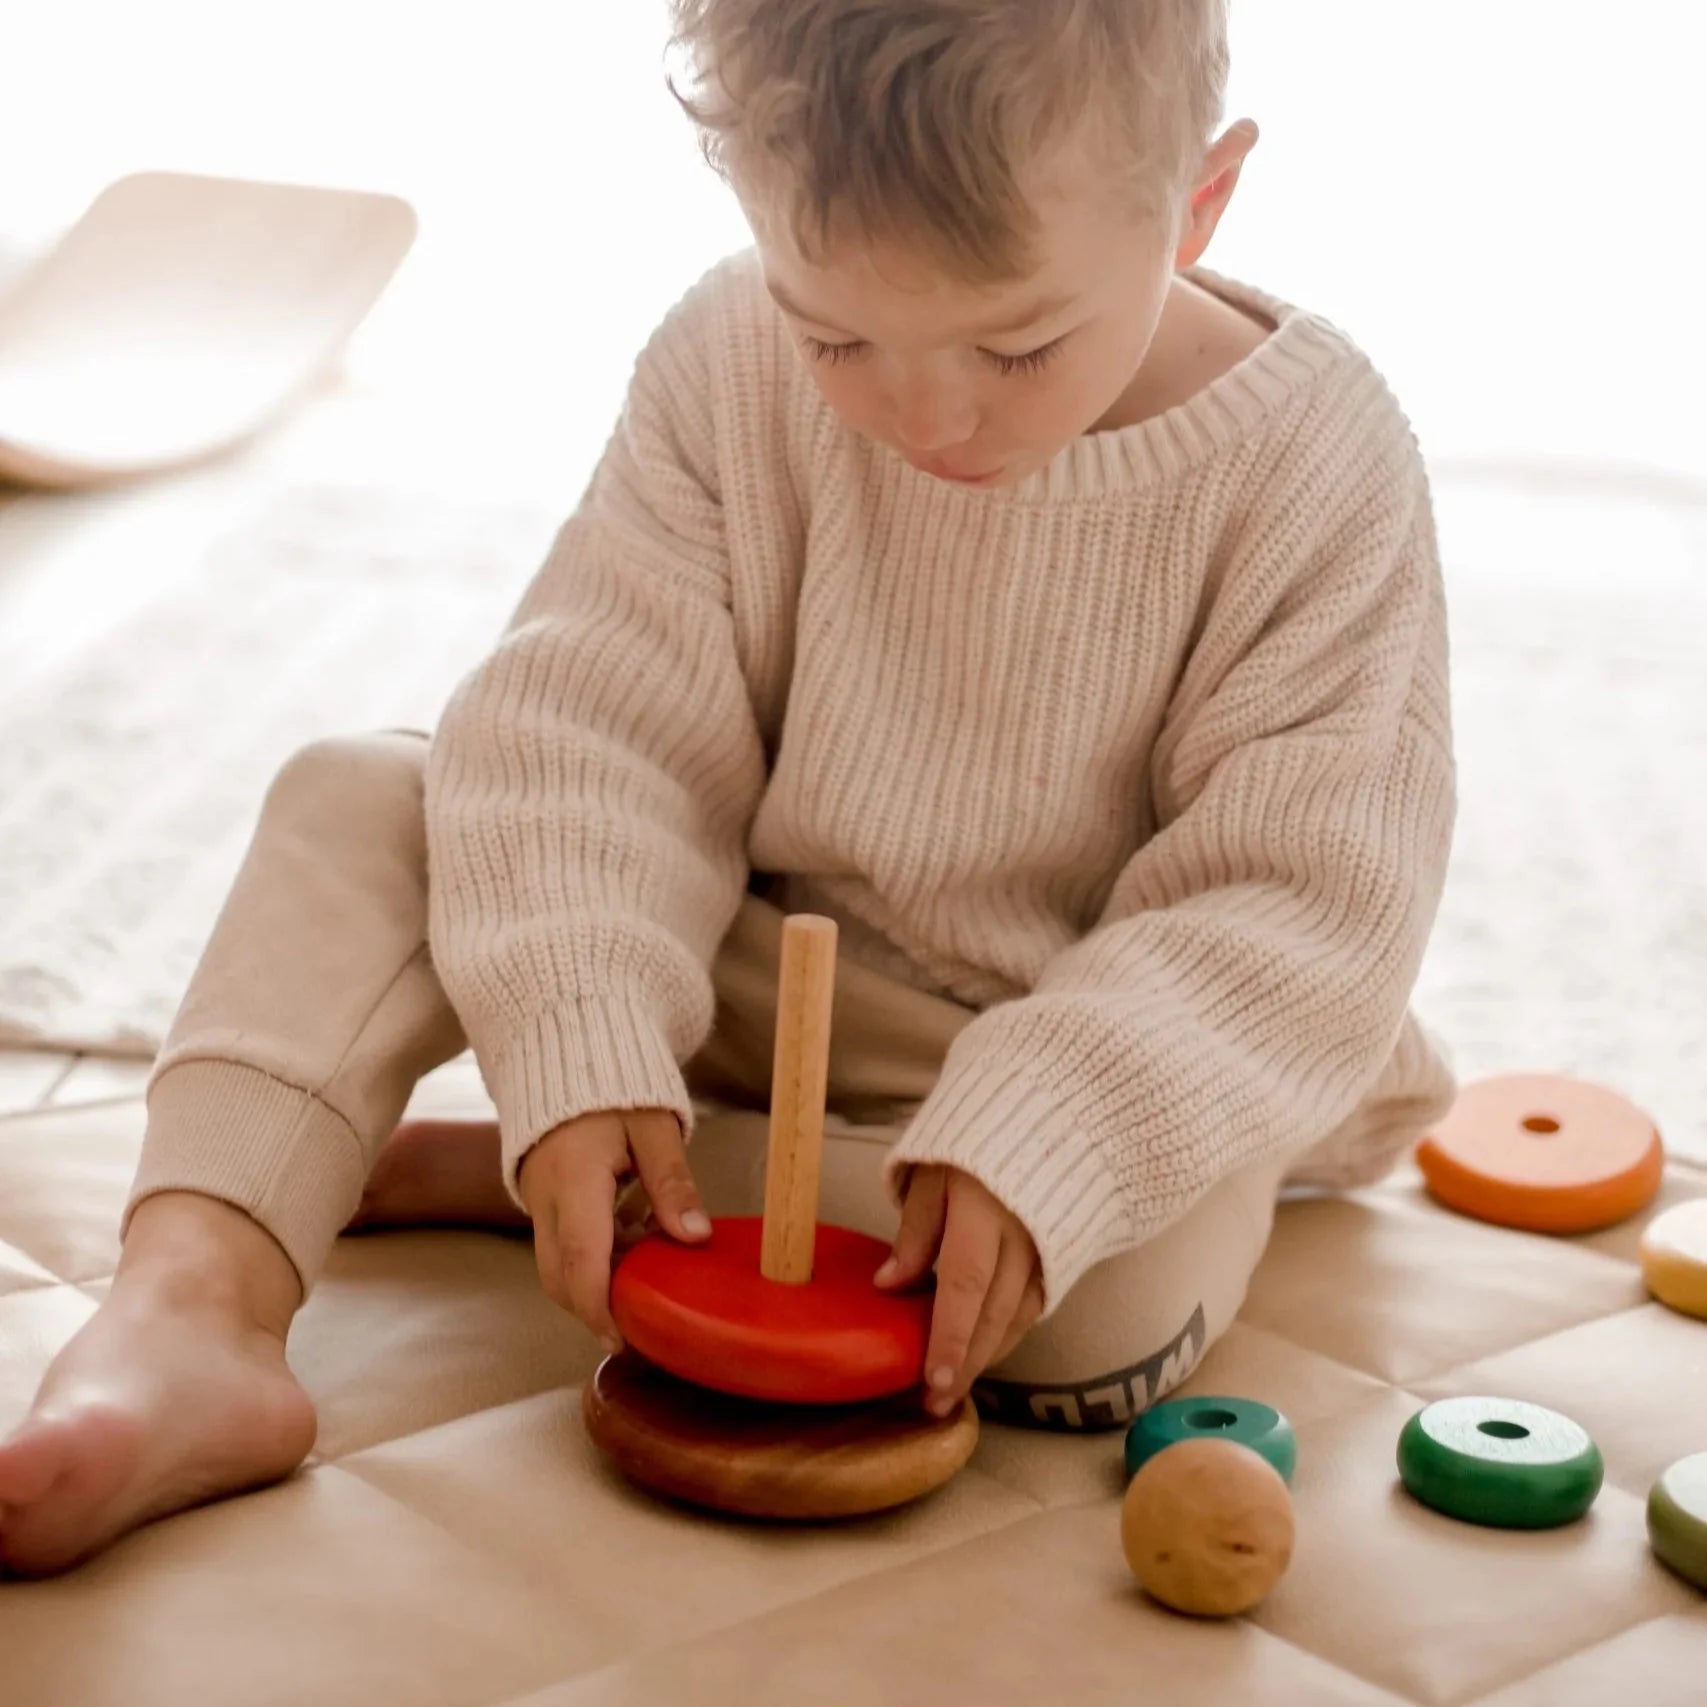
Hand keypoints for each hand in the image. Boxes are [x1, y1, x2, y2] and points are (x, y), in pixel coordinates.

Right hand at [517, 1108, 708, 1349]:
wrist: (566, 1057)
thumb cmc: (615, 1089)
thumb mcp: (654, 1127)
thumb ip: (672, 1182)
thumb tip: (695, 1236)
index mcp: (574, 1179)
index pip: (581, 1259)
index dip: (600, 1307)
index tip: (625, 1337)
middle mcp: (546, 1198)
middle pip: (559, 1277)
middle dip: (595, 1310)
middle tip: (641, 1327)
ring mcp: (538, 1202)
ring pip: (556, 1267)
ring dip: (595, 1285)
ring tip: (647, 1281)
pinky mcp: (542, 1202)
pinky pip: (560, 1247)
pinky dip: (592, 1261)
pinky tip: (633, 1248)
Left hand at [874, 1164, 1043, 1415]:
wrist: (1050, 1116)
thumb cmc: (975, 1141)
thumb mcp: (933, 1172)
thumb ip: (915, 1230)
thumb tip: (888, 1286)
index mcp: (986, 1207)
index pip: (966, 1284)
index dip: (950, 1337)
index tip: (932, 1381)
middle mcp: (1024, 1234)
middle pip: (994, 1312)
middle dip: (966, 1364)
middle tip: (935, 1403)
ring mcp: (1049, 1246)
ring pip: (1019, 1316)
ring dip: (987, 1356)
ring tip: (955, 1388)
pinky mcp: (1062, 1253)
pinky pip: (1035, 1305)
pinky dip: (1009, 1333)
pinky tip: (986, 1351)